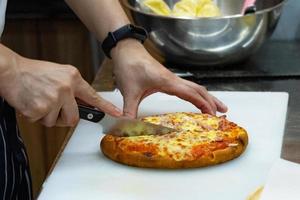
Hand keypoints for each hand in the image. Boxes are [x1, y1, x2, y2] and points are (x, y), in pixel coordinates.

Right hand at [0, 56, 121, 126]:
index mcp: (72, 78)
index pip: (93, 96)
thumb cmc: (34, 72)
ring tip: (38, 100)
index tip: (117, 113)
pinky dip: (34, 116)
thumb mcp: (60, 74)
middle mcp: (66, 88)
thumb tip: (82, 104)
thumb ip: (73, 88)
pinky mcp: (39, 109)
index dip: (106, 107)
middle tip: (52, 109)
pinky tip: (30, 103)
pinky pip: (40, 122)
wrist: (10, 70)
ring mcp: (53, 99)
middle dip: (63, 118)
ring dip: (46, 116)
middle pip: (73, 118)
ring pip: (55, 122)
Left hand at [111, 39, 227, 117]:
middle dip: (212, 101)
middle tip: (223, 112)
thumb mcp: (129, 92)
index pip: (192, 94)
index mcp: (168, 82)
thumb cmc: (129, 66)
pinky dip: (196, 94)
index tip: (213, 116)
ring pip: (195, 87)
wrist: (126, 50)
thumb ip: (129, 111)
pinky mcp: (167, 78)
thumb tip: (127, 126)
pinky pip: (187, 86)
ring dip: (207, 96)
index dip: (204, 105)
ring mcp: (171, 78)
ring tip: (217, 106)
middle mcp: (173, 79)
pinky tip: (196, 99)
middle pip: (199, 90)